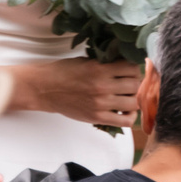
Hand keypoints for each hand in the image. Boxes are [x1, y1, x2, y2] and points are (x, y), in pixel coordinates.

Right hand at [17, 57, 141, 128]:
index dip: (134, 68)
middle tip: (130, 84)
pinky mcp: (97, 117)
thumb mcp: (86, 60)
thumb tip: (126, 63)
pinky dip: (129, 117)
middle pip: (135, 85)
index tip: (131, 70)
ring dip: (133, 99)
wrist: (45, 88)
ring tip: (127, 97)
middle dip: (135, 83)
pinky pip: (125, 121)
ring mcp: (101, 103)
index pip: (132, 67)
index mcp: (100, 68)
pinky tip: (125, 111)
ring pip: (133, 102)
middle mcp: (102, 85)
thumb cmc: (63, 72)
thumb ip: (105, 63)